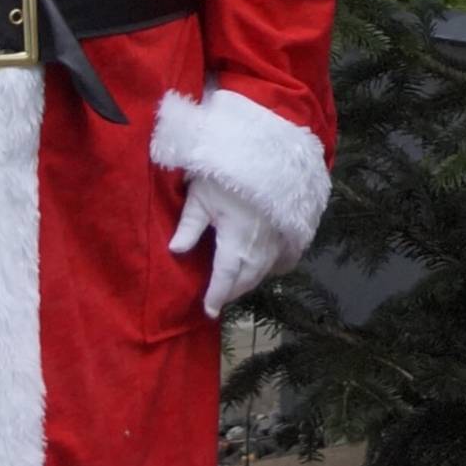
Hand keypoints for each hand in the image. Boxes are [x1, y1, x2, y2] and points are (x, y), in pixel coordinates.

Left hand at [169, 177, 301, 317]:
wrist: (269, 154)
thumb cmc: (229, 174)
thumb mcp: (201, 196)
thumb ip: (189, 225)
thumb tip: (175, 251)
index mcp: (235, 243)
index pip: (224, 279)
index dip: (216, 297)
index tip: (209, 311)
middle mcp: (259, 248)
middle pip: (246, 280)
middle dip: (232, 292)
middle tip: (220, 299)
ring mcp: (277, 240)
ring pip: (263, 272)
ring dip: (249, 282)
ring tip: (237, 286)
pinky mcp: (289, 230)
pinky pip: (282, 260)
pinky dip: (273, 269)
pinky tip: (267, 268)